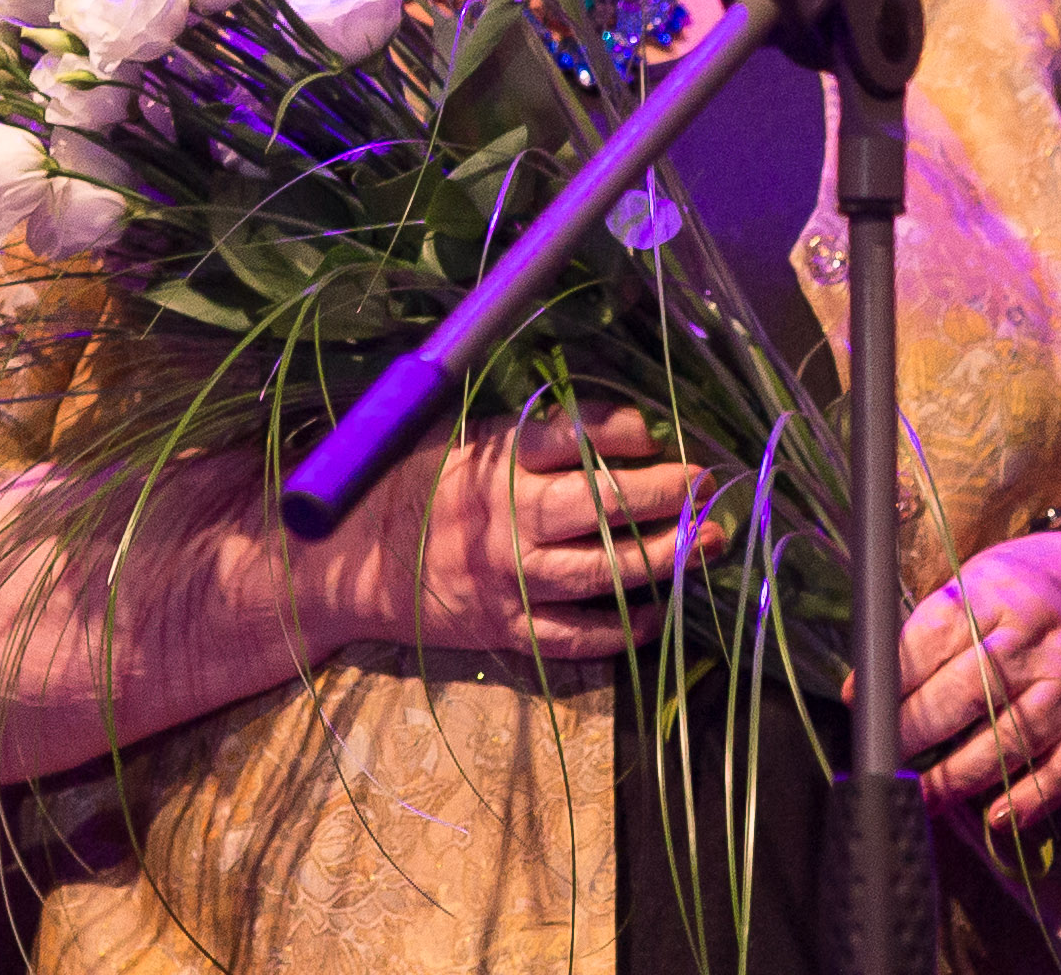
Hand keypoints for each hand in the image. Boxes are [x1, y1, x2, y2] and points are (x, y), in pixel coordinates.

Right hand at [320, 404, 720, 664]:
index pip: (574, 439)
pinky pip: (572, 636)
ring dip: (663, 558)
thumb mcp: (461, 439)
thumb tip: (616, 425)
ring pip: (600, 573)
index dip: (624, 432)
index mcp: (496, 463)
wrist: (351, 564)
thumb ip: (530, 434)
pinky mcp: (505, 628)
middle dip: (665, 494)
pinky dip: (619, 630)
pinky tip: (656, 614)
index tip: (658, 431)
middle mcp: (508, 520)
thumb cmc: (414, 485)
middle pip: (603, 507)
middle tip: (707, 485)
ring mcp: (508, 580)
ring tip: (710, 544)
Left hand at [899, 531, 1060, 833]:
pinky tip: (1000, 816)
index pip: (937, 636)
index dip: (894, 676)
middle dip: (917, 731)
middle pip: (970, 691)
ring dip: (962, 775)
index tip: (861, 704)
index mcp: (998, 592)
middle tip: (884, 760)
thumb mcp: (984, 579)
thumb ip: (936, 627)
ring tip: (924, 799)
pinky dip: (1034, 795)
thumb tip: (871, 686)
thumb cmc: (1033, 589)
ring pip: (1013, 736)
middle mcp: (1037, 636)